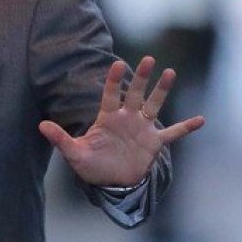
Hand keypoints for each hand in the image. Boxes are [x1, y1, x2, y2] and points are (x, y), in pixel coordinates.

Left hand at [38, 56, 203, 186]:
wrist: (111, 182)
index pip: (111, 95)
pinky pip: (173, 133)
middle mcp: (127, 118)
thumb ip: (60, 138)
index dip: (113, 80)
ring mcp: (142, 129)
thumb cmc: (91, 166)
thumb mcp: (74, 153)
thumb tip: (41, 125)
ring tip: (170, 72)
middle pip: (135, 94)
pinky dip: (185, 127)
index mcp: (107, 118)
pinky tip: (200, 119)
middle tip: (149, 59)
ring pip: (154, 105)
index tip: (117, 63)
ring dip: (162, 91)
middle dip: (142, 78)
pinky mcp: (154, 143)